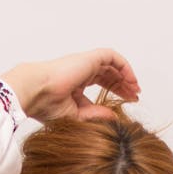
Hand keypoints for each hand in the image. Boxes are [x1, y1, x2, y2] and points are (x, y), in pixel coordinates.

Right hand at [0, 49, 139, 121]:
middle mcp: (81, 71)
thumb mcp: (77, 116)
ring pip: (112, 65)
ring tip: (135, 89)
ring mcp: (85, 64)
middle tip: (134, 96)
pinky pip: (112, 57)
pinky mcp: (89, 59)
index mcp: (76, 83)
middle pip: (108, 74)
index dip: (115, 91)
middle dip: (123, 84)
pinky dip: (124, 66)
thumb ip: (96, 115)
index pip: (100, 83)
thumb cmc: (47, 106)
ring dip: (126, 76)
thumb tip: (114, 117)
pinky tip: (131, 80)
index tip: (127, 102)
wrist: (37, 94)